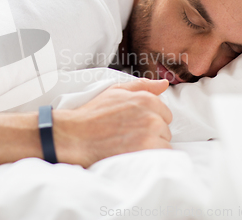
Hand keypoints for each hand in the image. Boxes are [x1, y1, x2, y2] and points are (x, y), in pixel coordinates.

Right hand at [54, 78, 171, 167]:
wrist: (76, 136)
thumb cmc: (93, 114)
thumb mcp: (115, 91)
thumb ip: (142, 86)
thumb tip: (164, 84)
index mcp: (146, 99)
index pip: (165, 114)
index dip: (150, 120)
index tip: (135, 125)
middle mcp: (152, 115)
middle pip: (165, 129)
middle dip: (152, 133)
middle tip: (129, 136)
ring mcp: (150, 134)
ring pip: (164, 144)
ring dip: (152, 147)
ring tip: (130, 146)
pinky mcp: (146, 152)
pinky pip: (161, 157)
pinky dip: (150, 158)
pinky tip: (134, 154)